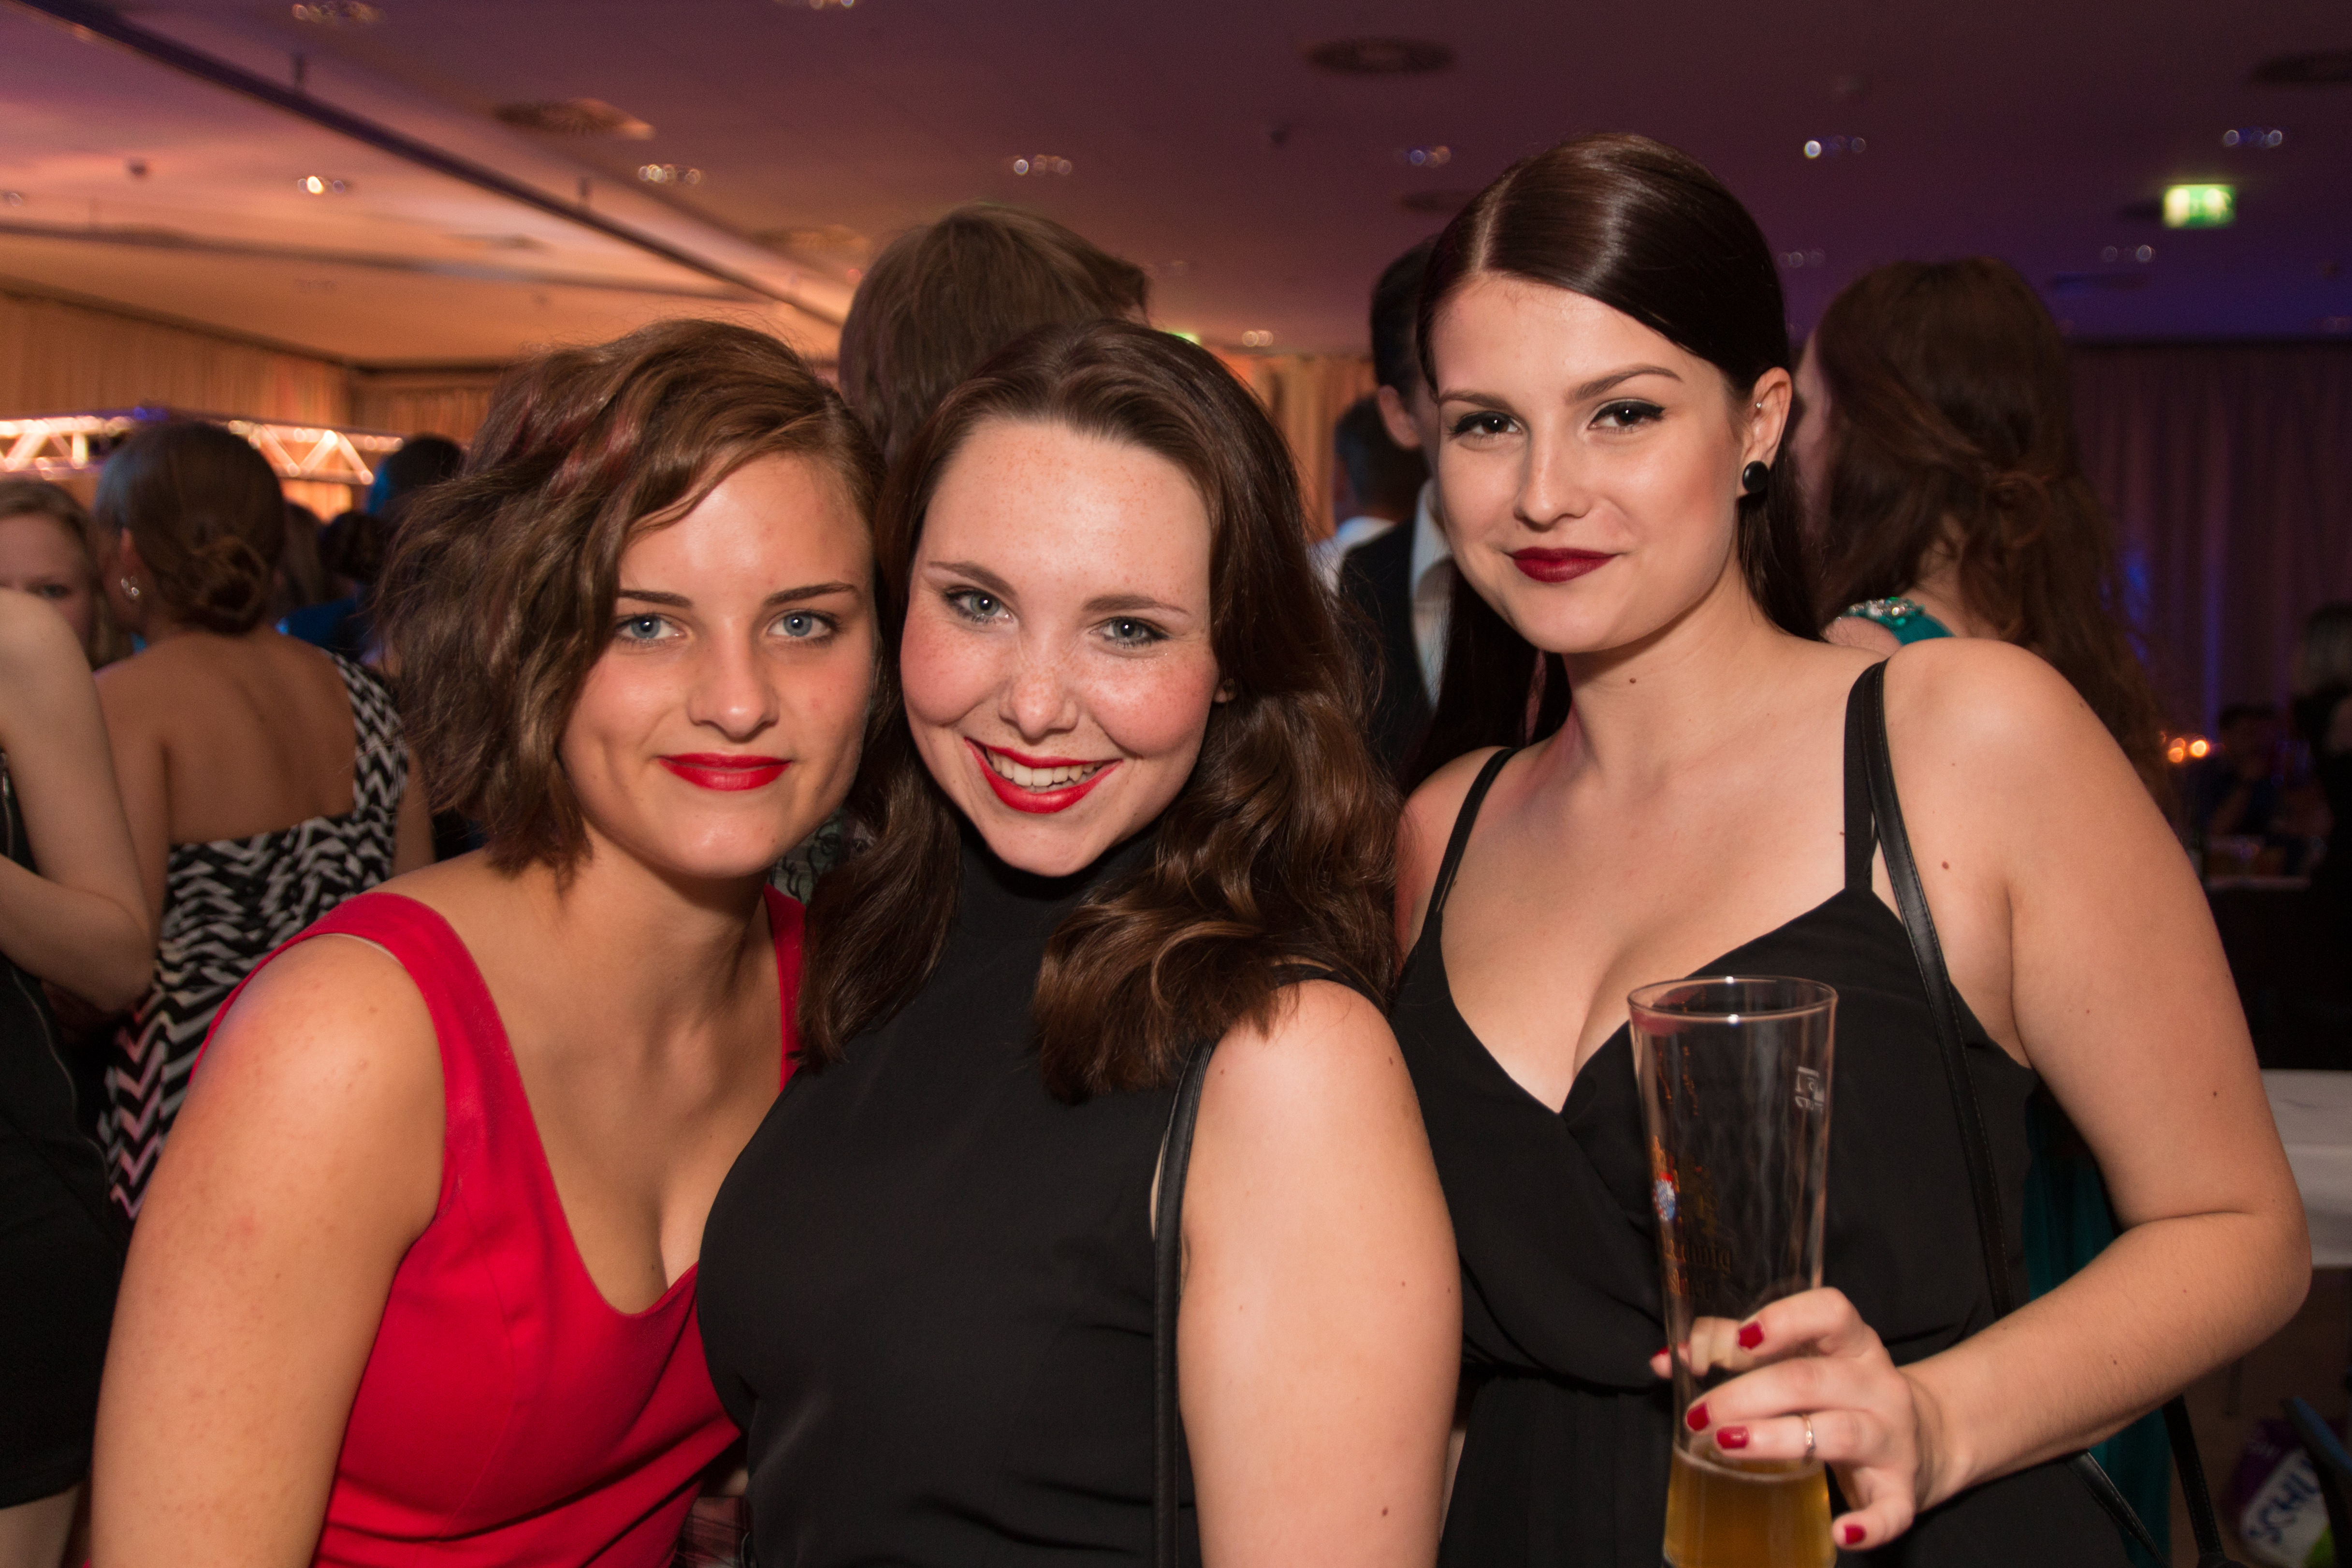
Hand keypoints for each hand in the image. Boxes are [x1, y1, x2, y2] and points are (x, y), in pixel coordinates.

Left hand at [1648, 1287, 1938, 1551]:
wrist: (1922, 1440)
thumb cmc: (1837, 1393)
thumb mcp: (1801, 1361)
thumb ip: (1737, 1352)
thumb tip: (1667, 1358)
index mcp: (1852, 1344)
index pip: (1830, 1312)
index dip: (1784, 1319)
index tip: (1741, 1338)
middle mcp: (1877, 1385)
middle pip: (1810, 1379)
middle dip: (1747, 1394)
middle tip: (1700, 1415)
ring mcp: (1894, 1437)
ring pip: (1841, 1433)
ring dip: (1779, 1440)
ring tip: (1726, 1445)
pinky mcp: (1903, 1488)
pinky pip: (1892, 1509)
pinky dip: (1869, 1525)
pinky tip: (1841, 1534)